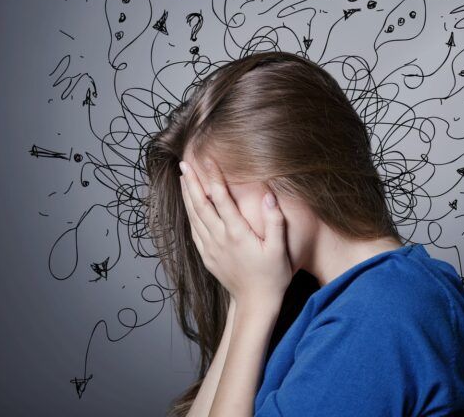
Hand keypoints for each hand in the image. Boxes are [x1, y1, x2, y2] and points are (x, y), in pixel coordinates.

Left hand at [179, 158, 291, 306]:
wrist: (255, 303)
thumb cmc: (272, 276)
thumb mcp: (279, 249)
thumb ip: (275, 221)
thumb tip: (268, 194)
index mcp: (237, 233)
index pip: (221, 199)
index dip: (213, 177)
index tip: (207, 160)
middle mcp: (219, 239)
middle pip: (201, 205)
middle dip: (192, 182)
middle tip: (184, 163)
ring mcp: (210, 248)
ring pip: (194, 216)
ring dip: (187, 196)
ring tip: (183, 178)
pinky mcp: (207, 256)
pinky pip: (194, 230)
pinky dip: (189, 214)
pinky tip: (188, 205)